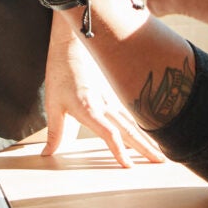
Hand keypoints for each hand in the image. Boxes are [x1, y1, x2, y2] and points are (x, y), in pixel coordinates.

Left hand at [41, 21, 163, 165]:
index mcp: (89, 108)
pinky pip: (131, 112)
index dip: (120, 150)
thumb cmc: (61, 71)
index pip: (109, 133)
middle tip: (160, 163)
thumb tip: (47, 153)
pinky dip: (142, 125)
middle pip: (129, 130)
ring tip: (161, 152)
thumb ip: (54, 132)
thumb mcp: (53, 104)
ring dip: (148, 138)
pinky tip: (151, 132)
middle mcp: (106, 104)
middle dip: (145, 148)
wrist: (75, 41)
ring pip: (134, 122)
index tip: (128, 166)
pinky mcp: (116, 91)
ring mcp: (114, 97)